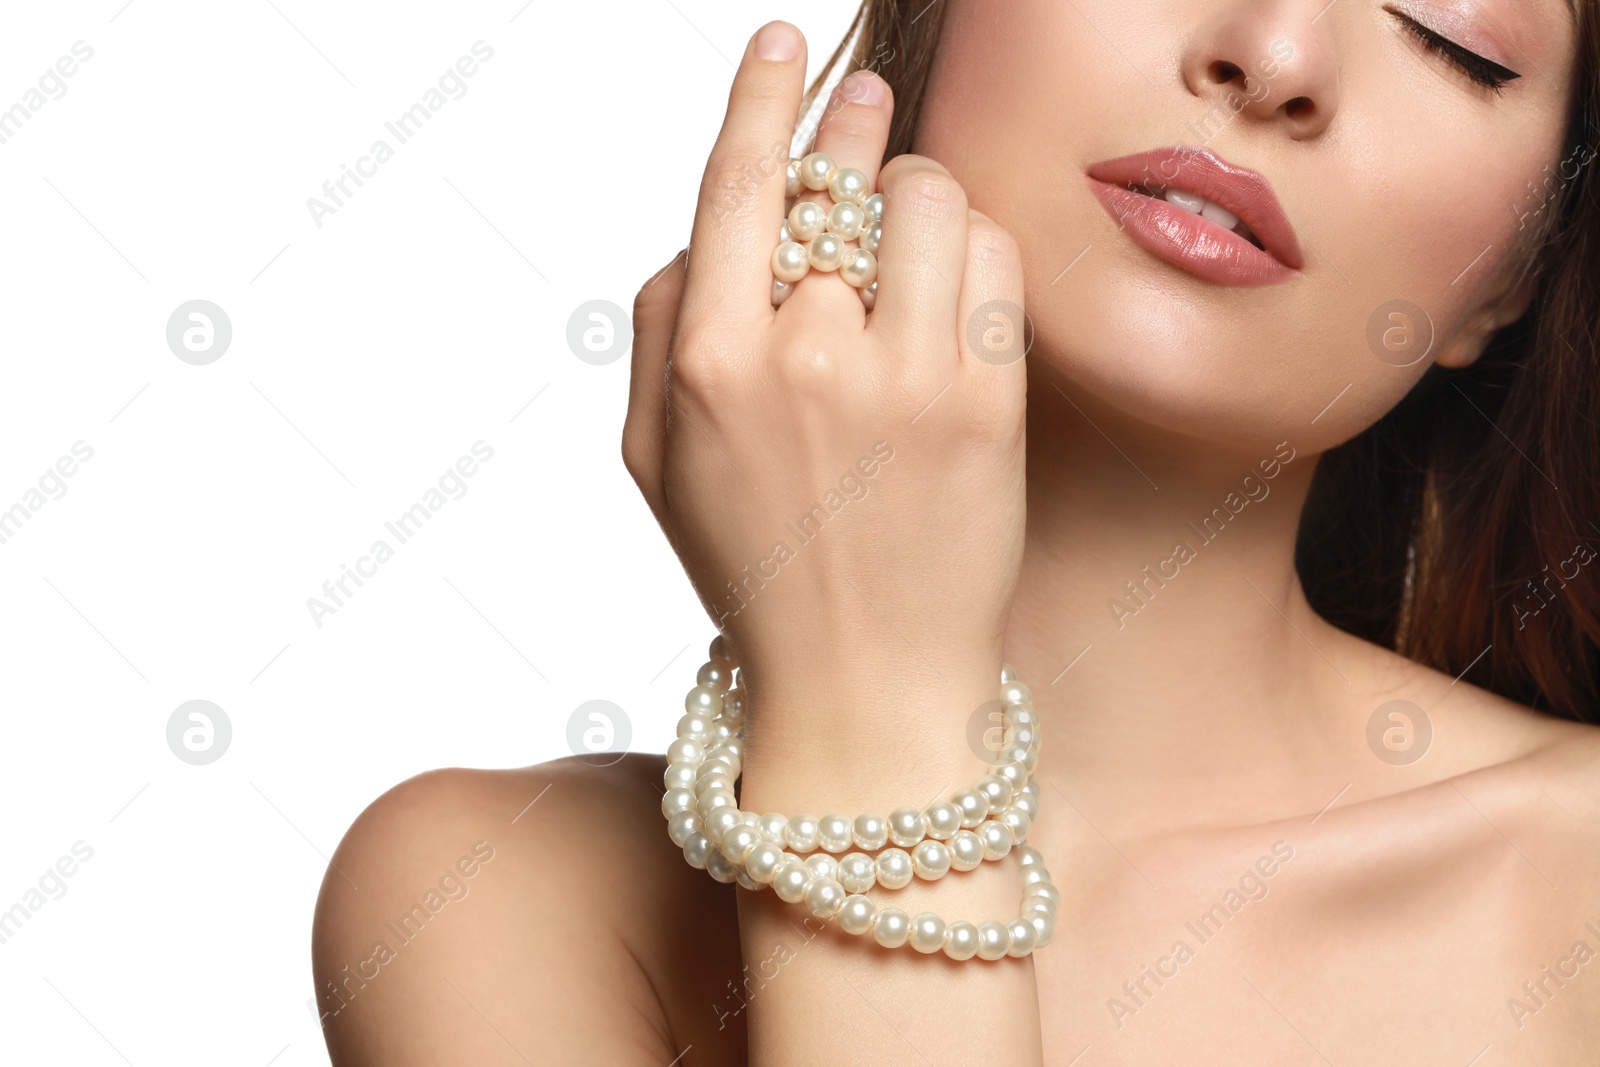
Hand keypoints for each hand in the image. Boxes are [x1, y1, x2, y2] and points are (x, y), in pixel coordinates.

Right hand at [623, 21, 1027, 746]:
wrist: (865, 685)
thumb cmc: (755, 567)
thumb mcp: (652, 462)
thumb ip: (659, 327)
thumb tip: (711, 226)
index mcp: (709, 363)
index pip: (739, 183)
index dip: (763, 95)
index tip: (785, 42)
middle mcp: (805, 356)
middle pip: (844, 177)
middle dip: (854, 137)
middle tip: (866, 114)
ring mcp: (906, 379)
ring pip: (930, 199)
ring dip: (918, 201)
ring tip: (907, 248)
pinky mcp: (988, 404)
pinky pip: (993, 262)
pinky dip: (974, 257)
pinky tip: (952, 299)